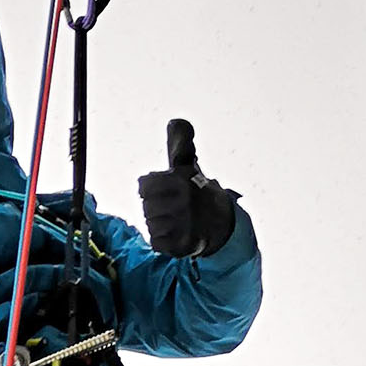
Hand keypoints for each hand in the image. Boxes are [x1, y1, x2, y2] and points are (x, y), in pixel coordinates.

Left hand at [138, 118, 237, 257]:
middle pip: (145, 206)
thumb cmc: (196, 191)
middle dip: (156, 207)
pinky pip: (156, 242)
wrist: (221, 223)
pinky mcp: (183, 244)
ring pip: (150, 224)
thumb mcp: (188, 166)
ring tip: (177, 220)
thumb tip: (176, 121)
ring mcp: (184, 224)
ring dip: (160, 224)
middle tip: (174, 207)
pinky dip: (163, 240)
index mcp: (181, 179)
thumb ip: (179, 145)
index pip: (143, 185)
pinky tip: (176, 234)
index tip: (166, 190)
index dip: (152, 188)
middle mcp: (184, 201)